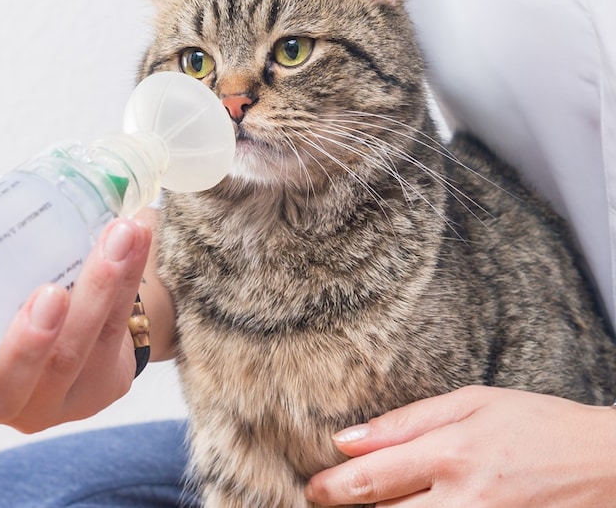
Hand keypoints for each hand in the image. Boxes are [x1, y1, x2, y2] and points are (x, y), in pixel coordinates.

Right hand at [0, 209, 160, 473]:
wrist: (79, 306)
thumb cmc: (9, 295)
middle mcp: (5, 401)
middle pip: (15, 384)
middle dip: (31, 343)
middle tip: (49, 294)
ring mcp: (58, 399)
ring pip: (76, 352)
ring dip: (100, 289)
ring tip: (117, 236)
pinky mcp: (104, 384)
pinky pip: (115, 331)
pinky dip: (128, 280)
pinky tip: (136, 237)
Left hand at [305, 386, 615, 505]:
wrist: (607, 465)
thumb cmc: (538, 426)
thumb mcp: (472, 403)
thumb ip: (405, 422)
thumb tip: (347, 439)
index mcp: (451, 454)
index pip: (369, 479)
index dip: (331, 489)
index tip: (314, 489)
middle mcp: (463, 499)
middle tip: (326, 501)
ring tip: (369, 505)